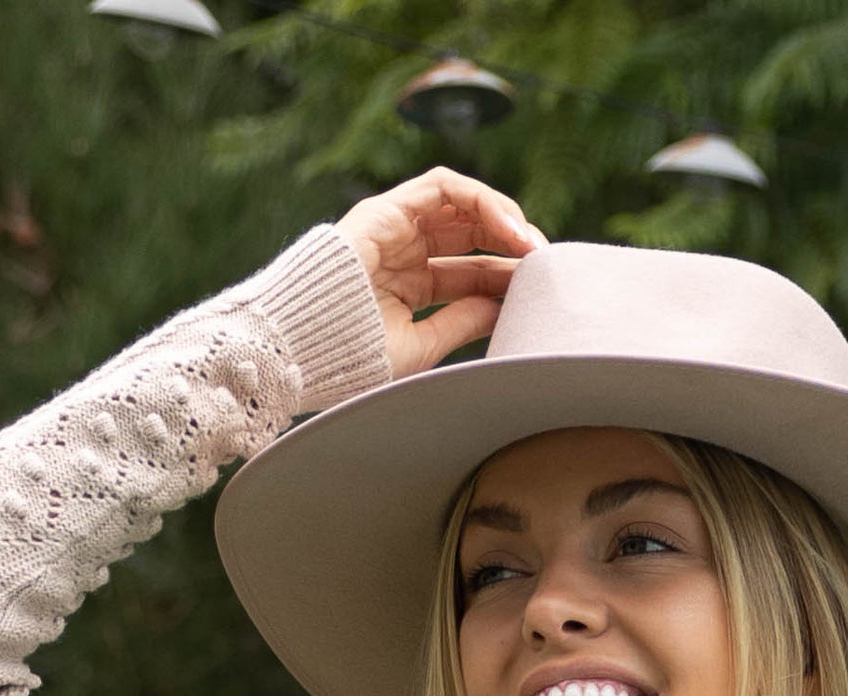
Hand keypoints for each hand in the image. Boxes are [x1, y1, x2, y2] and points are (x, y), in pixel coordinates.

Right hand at [336, 167, 547, 381]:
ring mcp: (394, 227)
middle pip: (472, 233)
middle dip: (514, 244)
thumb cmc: (352, 357)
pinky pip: (444, 186)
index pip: (471, 269)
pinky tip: (510, 228)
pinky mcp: (386, 208)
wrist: (302, 348)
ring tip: (533, 246)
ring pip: (462, 203)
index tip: (538, 290)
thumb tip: (507, 306)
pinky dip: (483, 200)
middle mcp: (404, 250)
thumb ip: (464, 321)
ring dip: (505, 218)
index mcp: (410, 284)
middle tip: (545, 265)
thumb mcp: (423, 344)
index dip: (507, 275)